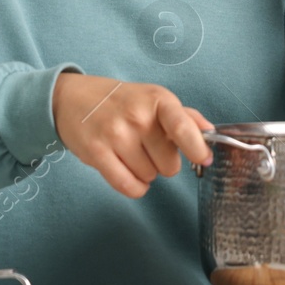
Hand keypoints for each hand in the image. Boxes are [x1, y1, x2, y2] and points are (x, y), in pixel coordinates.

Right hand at [52, 73, 212, 198]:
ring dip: (145, 172)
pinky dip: (134, 187)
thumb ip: (185, 117)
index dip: (197, 147)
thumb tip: (211, 133)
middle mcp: (137, 116)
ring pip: (150, 177)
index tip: (205, 159)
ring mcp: (115, 134)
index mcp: (158, 100)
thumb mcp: (154, 99)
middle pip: (169, 164)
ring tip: (132, 153)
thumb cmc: (121, 101)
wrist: (73, 98)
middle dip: (163, 162)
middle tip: (148, 148)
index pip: (182, 127)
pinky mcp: (96, 152)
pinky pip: (128, 186)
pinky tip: (130, 174)